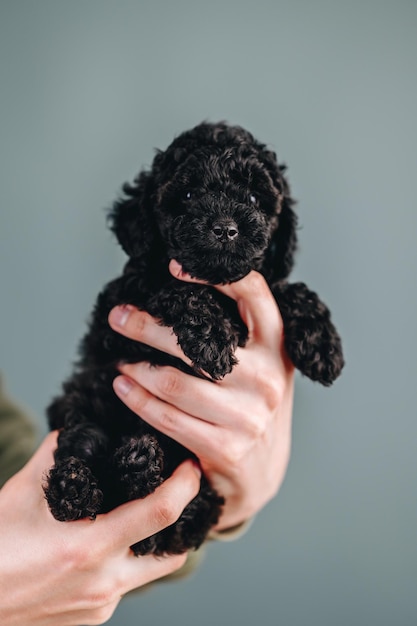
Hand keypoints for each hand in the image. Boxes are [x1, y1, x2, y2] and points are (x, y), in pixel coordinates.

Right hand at [0, 432, 200, 625]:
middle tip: (182, 491)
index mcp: (88, 547)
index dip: (184, 486)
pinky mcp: (95, 616)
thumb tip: (80, 425)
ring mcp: (101, 604)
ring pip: (152, 571)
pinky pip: (127, 585)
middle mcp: (103, 582)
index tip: (191, 467)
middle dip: (185, 520)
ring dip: (160, 543)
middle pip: (174, 553)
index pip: (160, 513)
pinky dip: (129, 561)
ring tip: (154, 513)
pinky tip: (116, 542)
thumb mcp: (22, 492)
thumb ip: (57, 453)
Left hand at [109, 263, 294, 531]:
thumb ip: (239, 336)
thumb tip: (179, 297)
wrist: (263, 474)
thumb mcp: (261, 366)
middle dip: (146, 326)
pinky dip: (137, 400)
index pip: (252, 293)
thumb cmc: (253, 407)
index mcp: (277, 347)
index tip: (174, 268)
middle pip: (195, 341)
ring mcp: (248, 416)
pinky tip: (123, 388)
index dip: (213, 274)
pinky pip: (167, 417)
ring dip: (136, 368)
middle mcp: (267, 378)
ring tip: (118, 360)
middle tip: (118, 317)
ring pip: (173, 382)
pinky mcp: (225, 447)